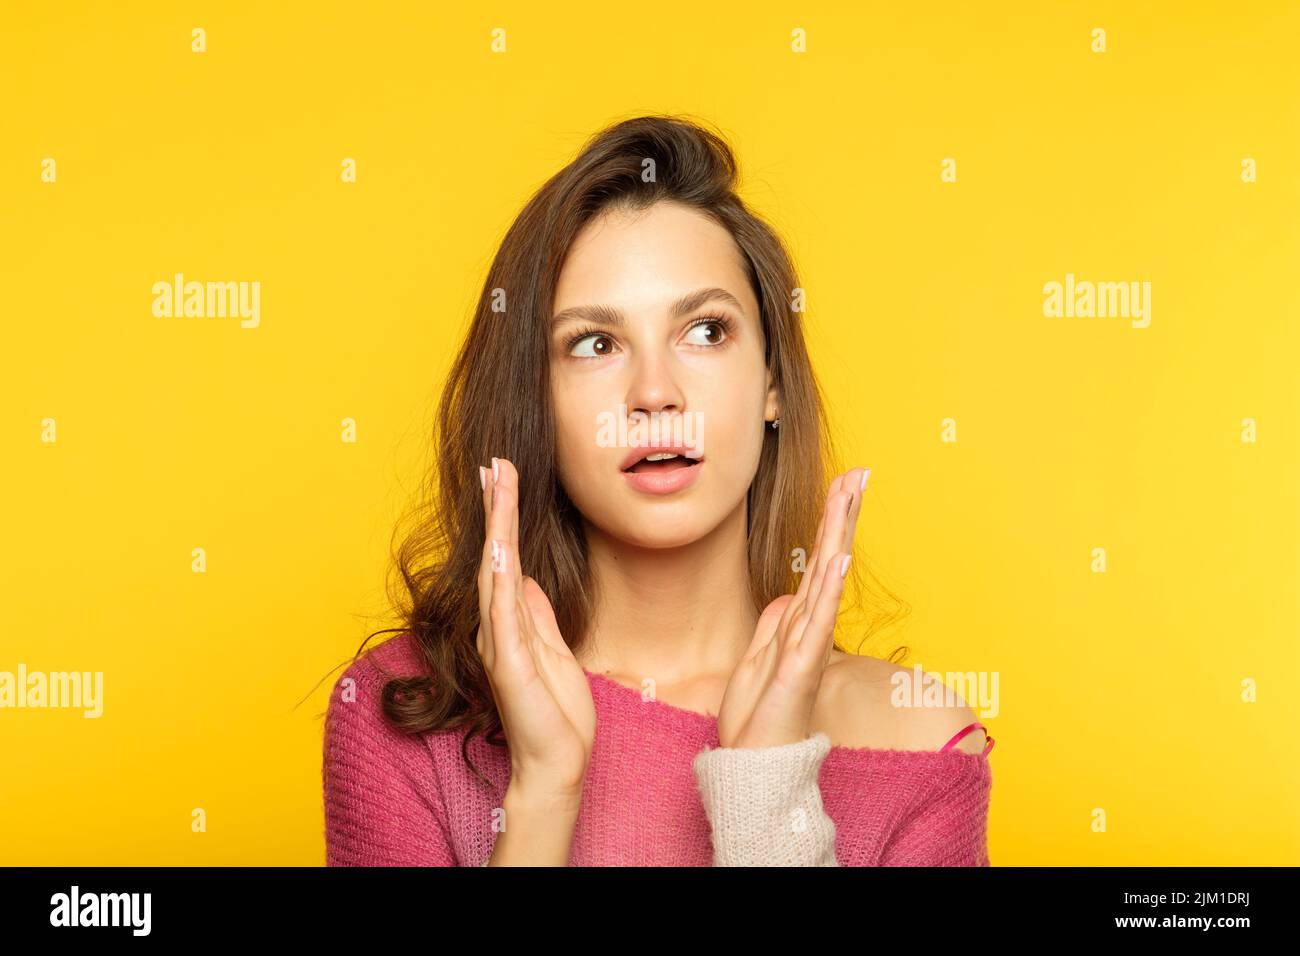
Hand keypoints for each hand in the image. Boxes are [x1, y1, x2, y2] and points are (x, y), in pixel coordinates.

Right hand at [476, 456, 595, 800]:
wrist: (556, 764)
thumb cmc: (557, 715)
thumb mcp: (555, 651)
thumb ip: (537, 615)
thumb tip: (526, 578)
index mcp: (510, 623)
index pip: (505, 560)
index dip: (503, 518)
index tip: (503, 478)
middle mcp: (497, 628)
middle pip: (495, 556)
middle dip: (495, 509)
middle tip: (495, 465)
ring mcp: (500, 644)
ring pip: (495, 574)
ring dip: (497, 529)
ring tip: (497, 488)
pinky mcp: (510, 665)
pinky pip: (503, 615)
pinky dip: (500, 581)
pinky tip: (501, 550)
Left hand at [715, 466, 868, 749]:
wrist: (755, 767)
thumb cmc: (758, 721)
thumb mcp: (756, 661)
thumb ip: (774, 627)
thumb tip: (786, 595)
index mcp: (798, 624)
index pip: (818, 561)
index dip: (831, 522)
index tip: (844, 482)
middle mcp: (810, 628)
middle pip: (830, 559)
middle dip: (842, 514)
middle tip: (859, 471)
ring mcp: (808, 646)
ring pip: (827, 579)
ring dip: (839, 535)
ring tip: (852, 495)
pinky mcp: (800, 668)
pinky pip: (815, 622)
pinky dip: (828, 589)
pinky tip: (839, 558)